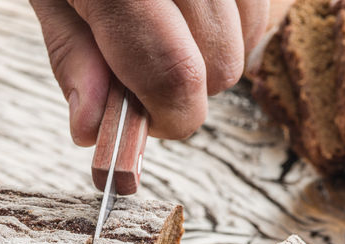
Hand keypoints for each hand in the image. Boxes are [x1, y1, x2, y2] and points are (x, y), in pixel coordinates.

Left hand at [29, 0, 269, 144]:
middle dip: (188, 85)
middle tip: (151, 58)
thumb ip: (73, 55)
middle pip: (222, 68)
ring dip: (217, 49)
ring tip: (176, 15)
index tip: (148, 123)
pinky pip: (270, 6)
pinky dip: (242, 16)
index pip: (174, 74)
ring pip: (253, 40)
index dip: (168, 118)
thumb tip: (91, 130)